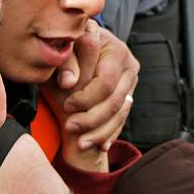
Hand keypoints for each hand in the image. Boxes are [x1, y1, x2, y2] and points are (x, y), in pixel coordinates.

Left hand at [54, 22, 139, 151]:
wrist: (79, 46)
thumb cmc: (68, 47)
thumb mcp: (63, 50)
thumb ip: (66, 62)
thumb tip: (68, 82)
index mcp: (115, 50)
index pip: (105, 82)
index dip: (86, 97)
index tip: (66, 106)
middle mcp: (129, 65)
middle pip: (115, 101)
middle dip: (92, 119)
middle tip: (70, 128)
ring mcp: (130, 82)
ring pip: (120, 113)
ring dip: (101, 132)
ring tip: (82, 143)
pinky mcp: (127, 95)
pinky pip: (121, 119)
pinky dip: (110, 133)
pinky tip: (101, 146)